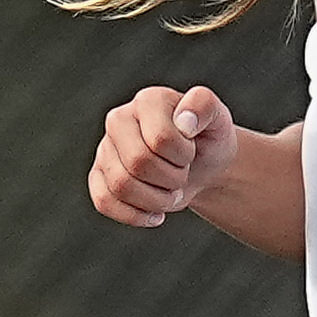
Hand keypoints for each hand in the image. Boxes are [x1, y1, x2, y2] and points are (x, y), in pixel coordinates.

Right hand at [88, 85, 239, 227]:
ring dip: (157, 200)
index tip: (191, 150)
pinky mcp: (98, 176)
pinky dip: (135, 215)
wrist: (201, 166)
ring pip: (120, 186)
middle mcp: (119, 119)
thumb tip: (184, 122)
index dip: (183, 155)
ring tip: (171, 192)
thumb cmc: (207, 139)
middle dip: (171, 179)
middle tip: (183, 173)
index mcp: (148, 100)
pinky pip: (104, 202)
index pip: (160, 139)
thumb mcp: (218, 117)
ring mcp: (105, 149)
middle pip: (138, 163)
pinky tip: (155, 213)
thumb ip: (204, 105)